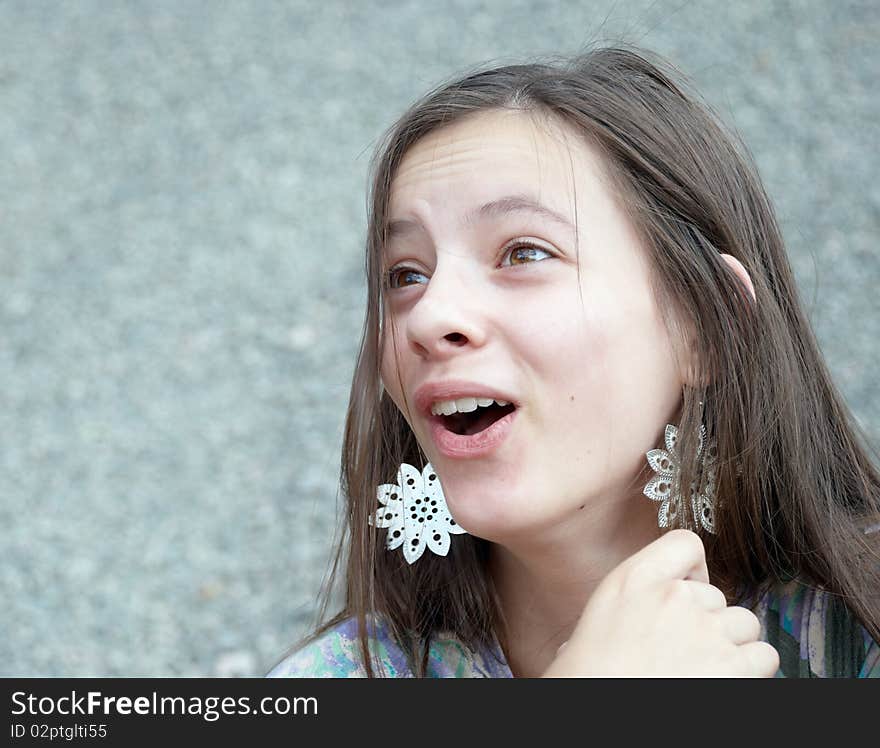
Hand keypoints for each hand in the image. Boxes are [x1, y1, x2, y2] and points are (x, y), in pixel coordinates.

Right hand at [542, 529, 778, 676]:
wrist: (596, 719)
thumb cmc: (587, 678)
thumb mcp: (592, 623)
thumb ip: (627, 604)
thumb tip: (641, 616)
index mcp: (634, 580)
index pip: (685, 544)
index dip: (691, 571)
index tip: (684, 592)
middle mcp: (674, 597)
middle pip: (716, 594)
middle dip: (706, 621)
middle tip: (681, 651)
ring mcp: (707, 631)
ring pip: (744, 623)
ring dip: (730, 645)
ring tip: (702, 669)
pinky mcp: (734, 667)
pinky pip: (764, 656)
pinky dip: (752, 670)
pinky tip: (721, 681)